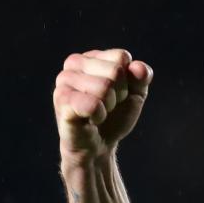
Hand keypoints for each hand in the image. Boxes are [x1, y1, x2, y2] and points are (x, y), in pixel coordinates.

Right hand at [53, 48, 152, 163]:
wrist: (99, 145)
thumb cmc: (114, 116)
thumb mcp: (135, 94)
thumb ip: (142, 77)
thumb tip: (139, 67)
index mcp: (91, 57)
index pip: (121, 57)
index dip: (127, 81)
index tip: (117, 94)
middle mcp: (74, 63)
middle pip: (115, 71)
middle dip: (119, 95)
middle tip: (107, 106)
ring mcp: (64, 80)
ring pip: (104, 87)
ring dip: (108, 106)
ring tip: (97, 113)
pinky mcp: (61, 100)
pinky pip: (93, 104)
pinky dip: (99, 116)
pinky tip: (90, 120)